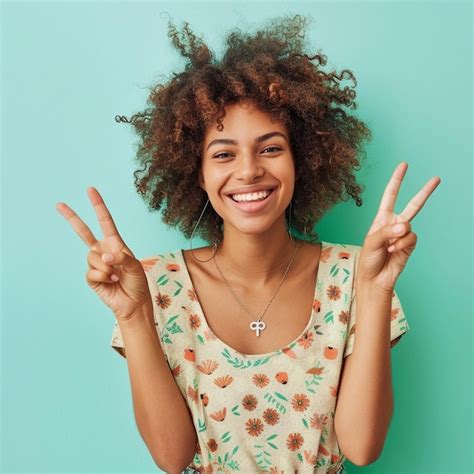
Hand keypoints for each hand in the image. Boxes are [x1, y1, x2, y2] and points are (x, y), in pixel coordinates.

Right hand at [56, 187, 151, 320]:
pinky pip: (92, 272)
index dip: (98, 206)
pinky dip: (104, 277)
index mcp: (115, 244)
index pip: (105, 221)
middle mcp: (102, 251)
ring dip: (107, 268)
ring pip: (93, 257)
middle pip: (83, 232)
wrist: (134, 303)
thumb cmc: (137, 282)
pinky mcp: (91, 277)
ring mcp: (96, 264)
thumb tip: (104, 256)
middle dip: (71, 218)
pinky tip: (111, 282)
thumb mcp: (135, 265)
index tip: (90, 190)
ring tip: (117, 276)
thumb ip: (121, 257)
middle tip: (59, 204)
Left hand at [357, 161, 440, 293]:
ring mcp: (403, 234)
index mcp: (382, 218)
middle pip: (413, 204)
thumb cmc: (368, 258)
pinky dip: (402, 244)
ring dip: (397, 237)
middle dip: (425, 192)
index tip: (404, 165)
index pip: (391, 195)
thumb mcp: (371, 241)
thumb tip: (405, 225)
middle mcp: (394, 223)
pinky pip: (411, 238)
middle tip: (437, 178)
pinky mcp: (410, 245)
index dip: (397, 180)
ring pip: (409, 226)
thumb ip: (387, 231)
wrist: (374, 278)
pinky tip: (393, 251)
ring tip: (387, 247)